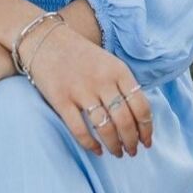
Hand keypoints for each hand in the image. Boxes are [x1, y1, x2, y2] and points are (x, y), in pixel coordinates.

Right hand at [18, 21, 152, 158]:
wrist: (46, 40)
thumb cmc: (81, 55)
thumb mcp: (109, 62)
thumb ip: (123, 85)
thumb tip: (139, 118)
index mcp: (118, 70)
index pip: (141, 106)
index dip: (146, 128)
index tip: (147, 141)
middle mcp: (102, 81)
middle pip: (125, 120)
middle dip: (132, 141)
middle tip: (133, 151)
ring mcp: (81, 90)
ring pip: (105, 128)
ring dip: (115, 146)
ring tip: (118, 153)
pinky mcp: (61, 100)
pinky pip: (79, 130)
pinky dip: (90, 145)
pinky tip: (97, 150)